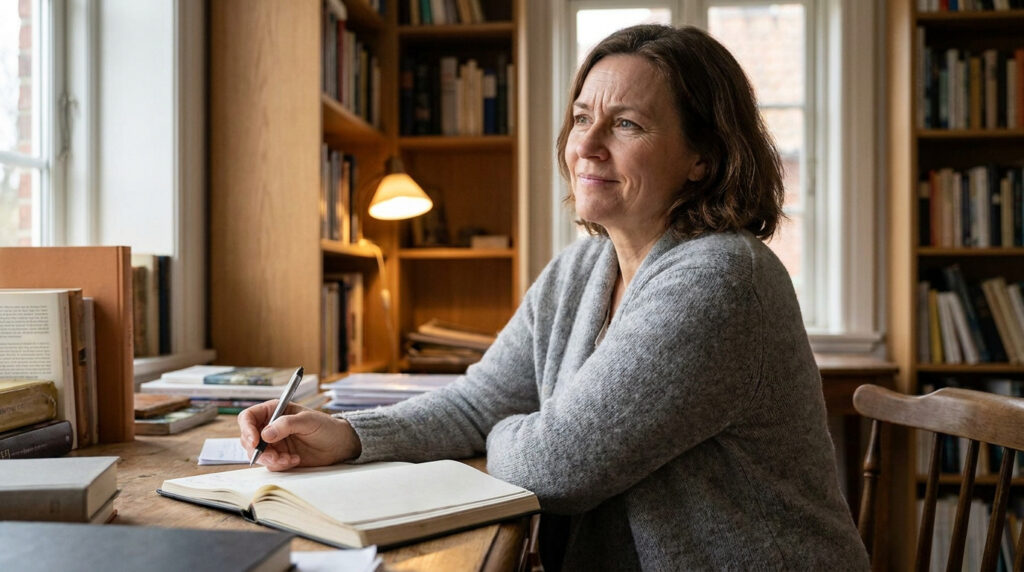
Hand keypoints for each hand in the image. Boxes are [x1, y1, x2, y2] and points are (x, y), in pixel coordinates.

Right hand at [238, 401, 361, 470]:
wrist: (338, 445)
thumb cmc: (325, 426)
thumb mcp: (308, 421)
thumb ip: (287, 425)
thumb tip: (265, 434)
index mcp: (273, 411)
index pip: (248, 417)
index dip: (247, 429)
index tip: (255, 441)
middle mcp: (269, 426)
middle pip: (248, 439)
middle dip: (259, 450)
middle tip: (275, 457)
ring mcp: (273, 443)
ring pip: (257, 454)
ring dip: (271, 459)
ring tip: (289, 459)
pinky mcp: (279, 457)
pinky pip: (270, 464)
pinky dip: (280, 465)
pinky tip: (295, 460)